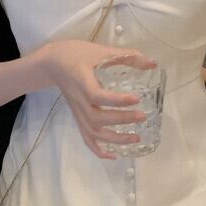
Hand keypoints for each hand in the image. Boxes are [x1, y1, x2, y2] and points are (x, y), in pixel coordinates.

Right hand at [43, 40, 156, 158]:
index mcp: (82, 81)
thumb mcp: (101, 50)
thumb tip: (153, 63)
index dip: (116, 100)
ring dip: (114, 139)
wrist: (53, 63)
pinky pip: (86, 138)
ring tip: (136, 138)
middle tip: (142, 117)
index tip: (136, 98)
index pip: (97, 95)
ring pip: (92, 132)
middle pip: (96, 118)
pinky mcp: (77, 118)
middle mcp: (78, 100)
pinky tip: (113, 155)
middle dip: (121, 120)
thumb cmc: (77, 54)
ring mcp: (77, 111)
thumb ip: (128, 56)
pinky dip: (98, 150)